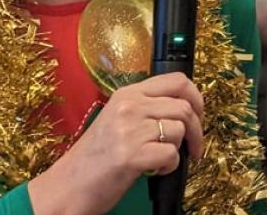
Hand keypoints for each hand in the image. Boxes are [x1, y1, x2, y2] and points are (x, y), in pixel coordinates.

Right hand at [28, 73, 203, 214]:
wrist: (68, 185)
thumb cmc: (95, 157)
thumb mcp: (117, 119)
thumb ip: (146, 108)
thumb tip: (186, 106)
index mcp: (127, 94)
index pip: (177, 80)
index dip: (196, 97)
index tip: (199, 115)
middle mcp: (129, 106)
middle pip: (184, 107)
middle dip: (197, 130)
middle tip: (195, 147)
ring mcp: (128, 130)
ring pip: (179, 130)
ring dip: (180, 150)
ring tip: (163, 160)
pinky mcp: (130, 155)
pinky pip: (171, 155)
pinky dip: (170, 166)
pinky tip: (156, 170)